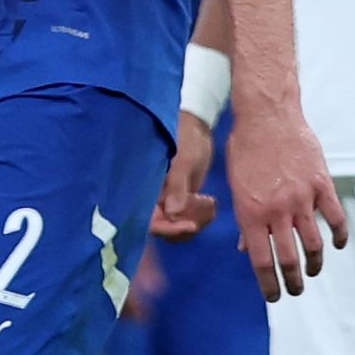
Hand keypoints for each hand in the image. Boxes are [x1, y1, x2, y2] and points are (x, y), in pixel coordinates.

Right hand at [151, 111, 217, 238]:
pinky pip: (186, 218)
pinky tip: (210, 203)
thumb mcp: (184, 159)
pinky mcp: (178, 199)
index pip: (148, 220)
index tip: (190, 225)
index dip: (166, 228)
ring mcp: (165, 199)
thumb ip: (176, 185)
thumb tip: (172, 212)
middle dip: (183, 227)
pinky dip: (200, 217)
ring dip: (194, 222)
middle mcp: (151, 196)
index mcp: (144, 186)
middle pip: (162, 227)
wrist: (195, 125)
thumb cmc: (184, 136)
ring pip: (175, 225)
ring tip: (208, 204)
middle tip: (205, 212)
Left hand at [227, 99, 348, 299]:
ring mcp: (301, 198)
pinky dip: (339, 236)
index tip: (273, 296)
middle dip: (292, 281)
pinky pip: (335, 219)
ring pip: (314, 243)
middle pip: (288, 258)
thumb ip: (245, 218)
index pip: (260, 260)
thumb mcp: (236, 185)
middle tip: (295, 291)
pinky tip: (336, 245)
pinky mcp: (322, 185)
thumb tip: (247, 249)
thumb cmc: (245, 149)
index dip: (268, 283)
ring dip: (315, 263)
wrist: (267, 116)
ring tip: (313, 271)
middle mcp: (276, 210)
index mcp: (250, 212)